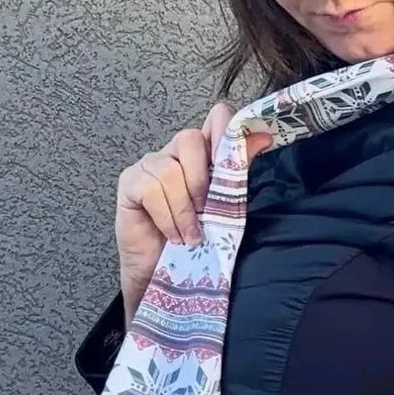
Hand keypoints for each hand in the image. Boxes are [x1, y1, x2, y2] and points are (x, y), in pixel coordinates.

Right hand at [114, 101, 273, 323]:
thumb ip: (238, 170)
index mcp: (203, 155)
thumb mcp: (226, 206)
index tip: (236, 160)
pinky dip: (167, 216)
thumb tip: (264, 137)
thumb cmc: (196, 242)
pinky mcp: (130, 182)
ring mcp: (150, 164)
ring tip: (190, 235)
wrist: (165, 276)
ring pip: (170, 168)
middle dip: (202, 180)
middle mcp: (175, 153)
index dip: (226, 131)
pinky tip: (172, 234)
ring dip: (184, 209)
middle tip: (206, 213)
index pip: (215, 118)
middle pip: (190, 138)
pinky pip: (151, 188)